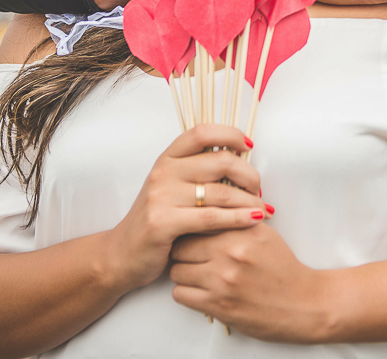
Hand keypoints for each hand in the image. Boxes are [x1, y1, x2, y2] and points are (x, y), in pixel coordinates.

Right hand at [101, 125, 269, 293]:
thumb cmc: (157, 219)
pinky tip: (255, 220)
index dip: (230, 135)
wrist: (122, 254)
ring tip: (263, 210)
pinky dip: (239, 219)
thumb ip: (198, 171)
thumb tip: (241, 158)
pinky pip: (212, 218)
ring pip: (221, 193)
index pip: (202, 132)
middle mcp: (163, 172)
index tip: (249, 147)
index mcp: (168, 158)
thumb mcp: (172, 187)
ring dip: (250, 201)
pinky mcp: (163, 223)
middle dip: (249, 175)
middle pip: (221, 162)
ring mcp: (161, 196)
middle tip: (259, 190)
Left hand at [169, 224, 333, 342]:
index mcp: (242, 230)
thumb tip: (208, 209)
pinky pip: (180, 294)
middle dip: (184, 252)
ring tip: (198, 276)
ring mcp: (222, 280)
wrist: (303, 304)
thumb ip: (236, 219)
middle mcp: (230, 252)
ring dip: (184, 274)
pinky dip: (187, 293)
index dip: (192, 229)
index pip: (197, 221)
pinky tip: (200, 291)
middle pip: (181, 246)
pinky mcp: (218, 305)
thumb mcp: (264, 234)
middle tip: (193, 257)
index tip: (193, 235)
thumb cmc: (283, 269)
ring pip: (176, 271)